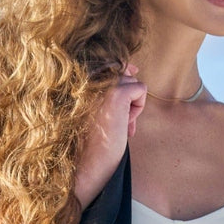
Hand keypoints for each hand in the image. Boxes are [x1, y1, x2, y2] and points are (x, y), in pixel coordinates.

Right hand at [73, 65, 146, 206]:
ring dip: (132, 104)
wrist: (89, 162)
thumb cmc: (94, 139)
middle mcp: (89, 79)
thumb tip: (133, 68)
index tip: (131, 78)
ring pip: (133, 82)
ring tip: (121, 124)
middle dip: (128, 97)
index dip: (124, 70)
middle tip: (121, 121)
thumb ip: (112, 87)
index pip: (110, 62)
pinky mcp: (116, 94)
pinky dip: (138, 107)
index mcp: (82, 81)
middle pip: (124, 73)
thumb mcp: (101, 107)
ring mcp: (102, 85)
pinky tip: (125, 124)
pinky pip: (141, 89)